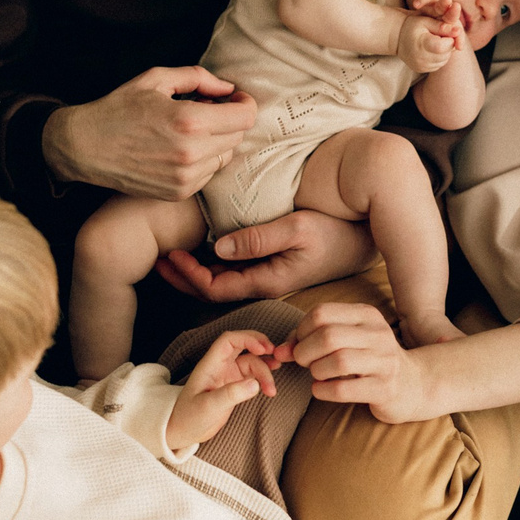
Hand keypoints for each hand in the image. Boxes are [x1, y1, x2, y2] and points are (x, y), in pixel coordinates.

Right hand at [43, 67, 258, 199]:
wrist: (84, 147)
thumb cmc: (119, 108)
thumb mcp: (156, 79)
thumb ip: (198, 78)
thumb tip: (228, 88)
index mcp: (189, 121)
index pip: (244, 117)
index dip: (245, 103)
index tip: (235, 98)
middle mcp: (192, 153)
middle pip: (237, 136)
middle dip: (229, 120)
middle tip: (207, 109)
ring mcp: (185, 178)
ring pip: (225, 156)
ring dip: (217, 141)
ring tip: (190, 129)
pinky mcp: (178, 193)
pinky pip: (208, 174)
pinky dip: (202, 160)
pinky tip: (179, 149)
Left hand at [155, 210, 377, 302]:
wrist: (362, 241)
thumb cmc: (334, 232)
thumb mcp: (298, 230)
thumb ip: (258, 240)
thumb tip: (218, 248)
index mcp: (266, 280)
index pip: (215, 288)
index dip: (189, 275)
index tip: (171, 253)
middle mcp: (263, 283)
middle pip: (211, 290)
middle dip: (182, 276)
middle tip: (157, 255)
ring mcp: (267, 277)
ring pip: (221, 281)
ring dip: (193, 270)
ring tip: (170, 252)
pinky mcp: (271, 268)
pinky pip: (234, 271)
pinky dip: (211, 262)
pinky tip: (200, 248)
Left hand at [165, 329, 286, 451]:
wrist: (184, 431)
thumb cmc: (189, 417)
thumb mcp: (209, 407)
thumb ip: (231, 394)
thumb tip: (256, 384)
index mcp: (210, 364)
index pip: (229, 340)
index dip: (247, 339)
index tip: (263, 350)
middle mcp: (220, 366)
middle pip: (244, 345)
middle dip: (262, 347)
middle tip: (277, 358)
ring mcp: (229, 375)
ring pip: (252, 363)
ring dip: (265, 371)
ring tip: (272, 390)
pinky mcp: (235, 387)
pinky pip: (253, 376)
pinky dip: (264, 379)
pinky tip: (270, 389)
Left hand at [288, 303, 435, 422]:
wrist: (413, 385)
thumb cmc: (370, 361)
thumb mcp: (346, 341)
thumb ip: (311, 340)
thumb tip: (277, 352)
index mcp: (366, 315)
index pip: (322, 313)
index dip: (301, 330)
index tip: (300, 345)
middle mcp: (378, 334)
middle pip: (328, 336)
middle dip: (305, 352)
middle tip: (304, 362)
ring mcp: (384, 361)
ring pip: (337, 361)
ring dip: (316, 371)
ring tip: (317, 375)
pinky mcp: (385, 388)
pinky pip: (343, 389)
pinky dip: (323, 391)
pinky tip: (322, 390)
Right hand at [395, 0, 462, 75]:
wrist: (397, 38)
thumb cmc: (413, 26)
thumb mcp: (426, 21)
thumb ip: (443, 26)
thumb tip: (459, 31)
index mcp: (422, 44)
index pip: (446, 45)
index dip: (450, 38)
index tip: (444, 31)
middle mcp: (421, 59)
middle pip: (447, 53)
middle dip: (448, 44)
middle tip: (438, 36)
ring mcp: (422, 66)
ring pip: (445, 60)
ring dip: (444, 50)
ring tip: (434, 41)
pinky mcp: (422, 70)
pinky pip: (439, 64)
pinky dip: (439, 56)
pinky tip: (431, 49)